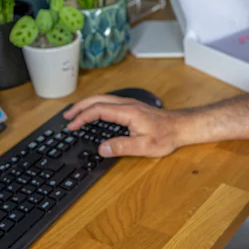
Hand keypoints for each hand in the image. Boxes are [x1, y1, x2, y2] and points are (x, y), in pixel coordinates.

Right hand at [63, 94, 187, 157]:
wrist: (181, 127)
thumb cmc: (166, 136)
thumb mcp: (144, 146)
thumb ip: (122, 147)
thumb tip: (102, 149)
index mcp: (127, 112)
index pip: (98, 110)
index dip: (82, 117)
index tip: (72, 126)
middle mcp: (127, 104)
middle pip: (97, 99)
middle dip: (79, 107)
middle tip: (67, 117)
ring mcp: (129, 104)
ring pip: (102, 99)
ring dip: (87, 105)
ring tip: (75, 114)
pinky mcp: (131, 107)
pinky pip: (108, 102)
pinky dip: (96, 106)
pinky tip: (93, 114)